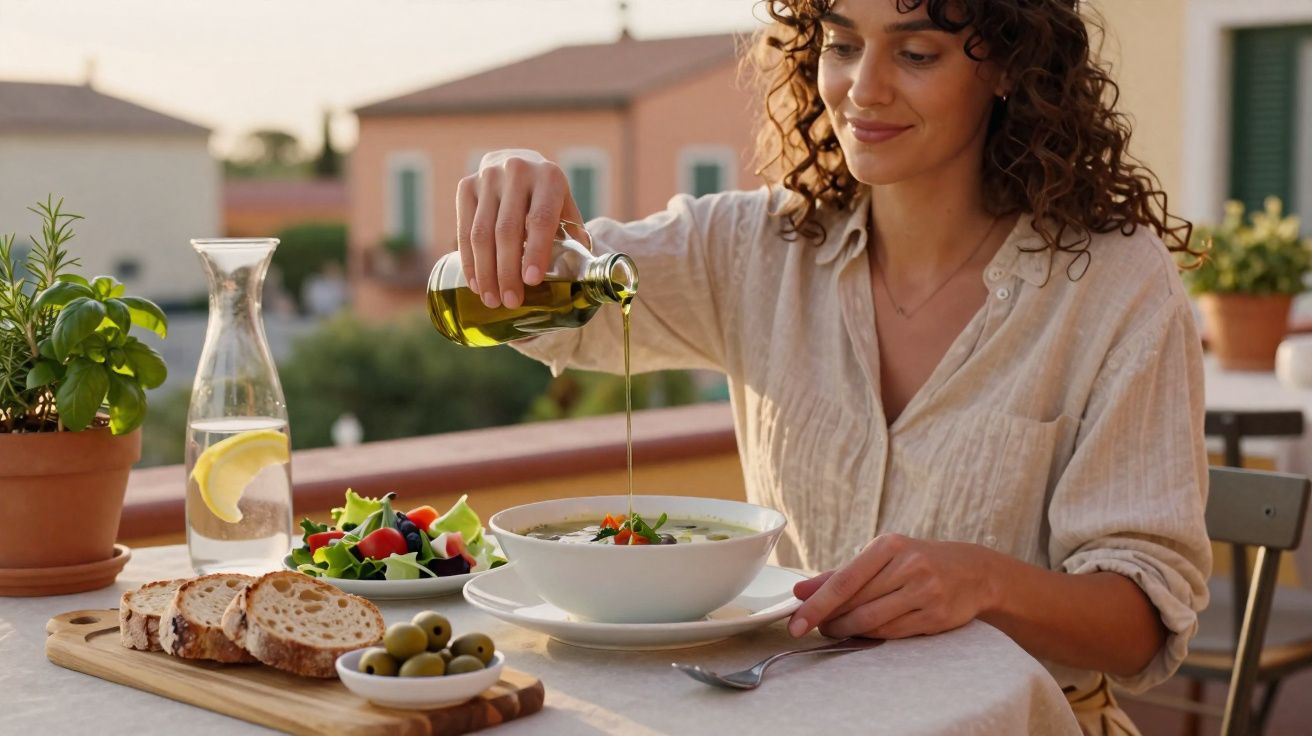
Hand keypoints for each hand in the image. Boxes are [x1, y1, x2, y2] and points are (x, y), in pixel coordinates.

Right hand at [455, 149, 585, 309]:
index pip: (540, 219)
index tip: (531, 281)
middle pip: (507, 230)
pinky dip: (468, 260)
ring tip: (492, 300)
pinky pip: (464, 229)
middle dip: (507, 271)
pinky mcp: (466, 185)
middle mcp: (517, 171)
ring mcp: (488, 177)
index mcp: (549, 177)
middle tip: (510, 301)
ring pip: (482, 232)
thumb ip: (572, 237)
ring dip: (485, 271)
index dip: (535, 251)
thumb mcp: (565, 208)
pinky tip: (475, 283)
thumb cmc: (547, 197)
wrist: (518, 163)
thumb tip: (581, 277)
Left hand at [788, 534, 998, 639]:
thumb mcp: (881, 557)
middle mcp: (908, 566)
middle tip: (810, 627)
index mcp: (889, 546)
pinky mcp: (935, 615)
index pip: (844, 580)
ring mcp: (925, 591)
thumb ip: (839, 575)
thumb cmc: (917, 562)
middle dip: (827, 619)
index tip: (796, 622)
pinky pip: (892, 632)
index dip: (816, 604)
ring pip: (872, 621)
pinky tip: (861, 633)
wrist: (973, 572)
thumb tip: (799, 591)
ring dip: (846, 630)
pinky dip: (871, 636)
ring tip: (834, 630)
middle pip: (855, 602)